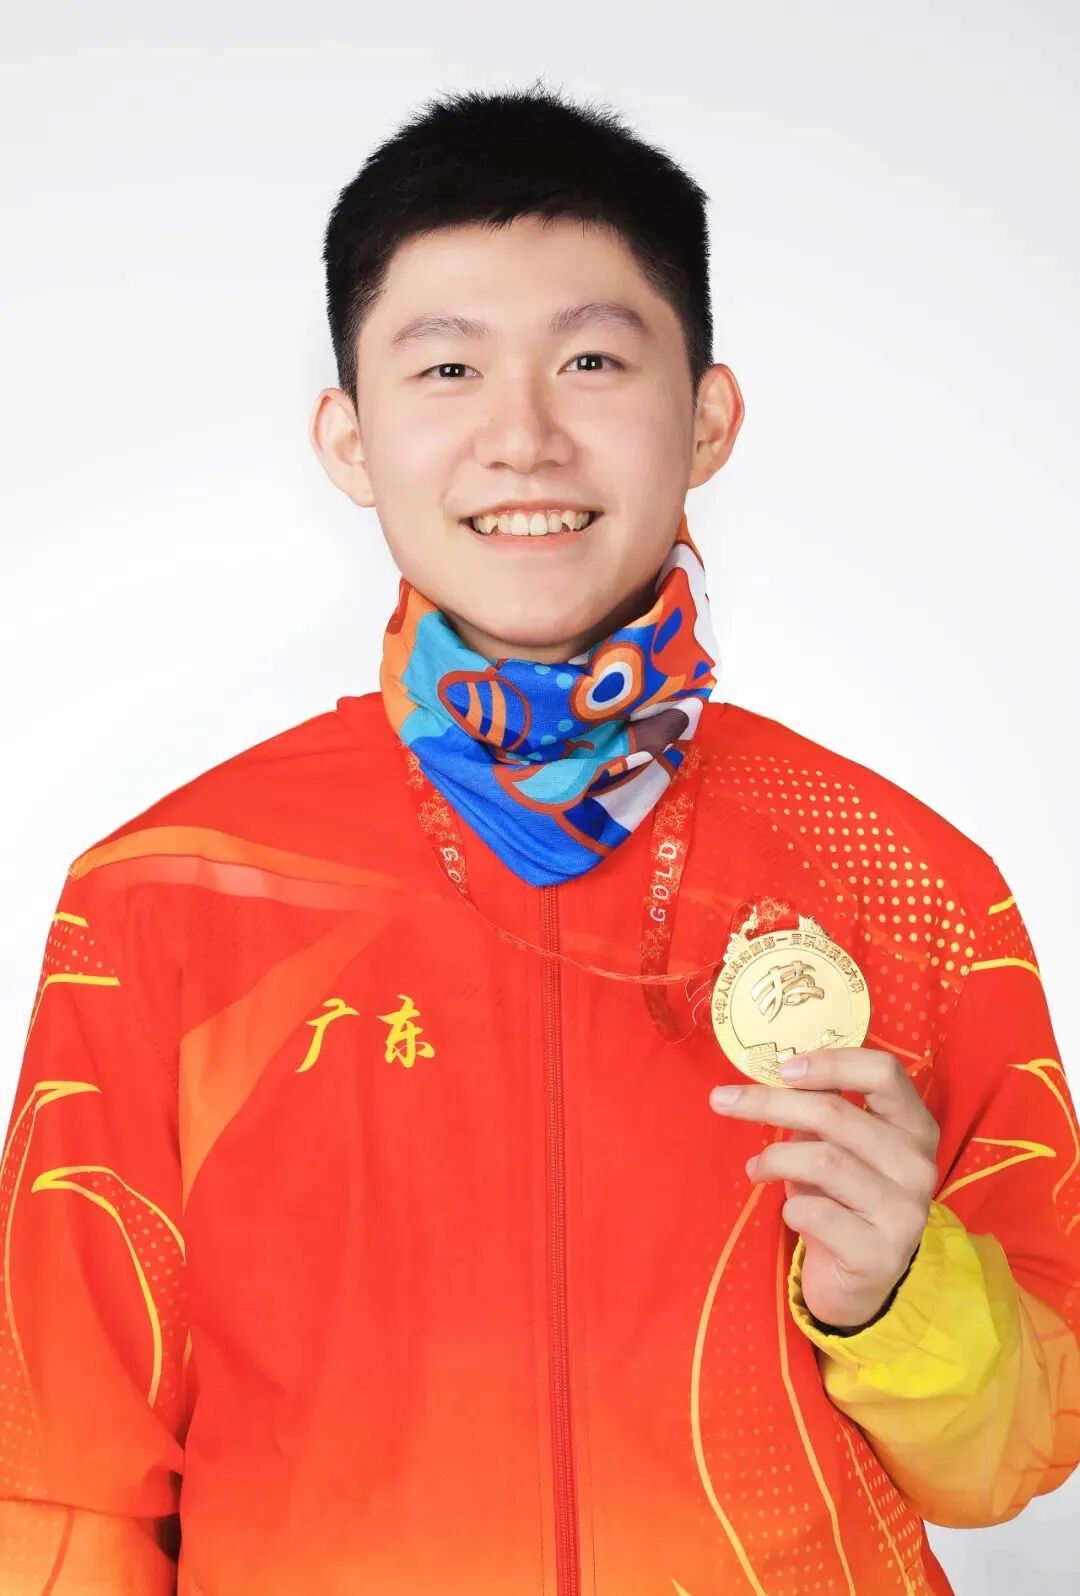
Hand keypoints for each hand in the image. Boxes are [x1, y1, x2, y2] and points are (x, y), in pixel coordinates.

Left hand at [709, 1048, 939, 1330]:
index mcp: (914, 1126)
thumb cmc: (844, 1198)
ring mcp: (904, 1211)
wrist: (862, 1280)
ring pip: (822, 1160)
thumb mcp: (838, 1147)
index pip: (883, 1072)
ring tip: (756, 1168)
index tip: (782, 1069)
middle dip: (769, 1103)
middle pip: (836, 1113)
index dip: (830, 1062)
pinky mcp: (880, 1253)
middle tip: (722, 1100)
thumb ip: (820, 1109)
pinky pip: (815, 1211)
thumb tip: (771, 1072)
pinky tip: (792, 1213)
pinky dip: (790, 1207)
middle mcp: (918, 1164)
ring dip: (774, 1159)